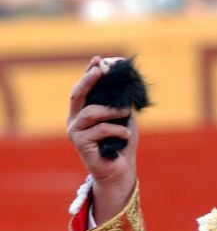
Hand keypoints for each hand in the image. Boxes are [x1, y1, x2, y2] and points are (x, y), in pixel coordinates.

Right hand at [67, 56, 137, 222]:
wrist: (120, 172)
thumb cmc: (122, 145)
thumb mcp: (123, 120)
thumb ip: (120, 103)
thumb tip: (126, 83)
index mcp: (83, 113)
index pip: (84, 89)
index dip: (89, 73)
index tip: (99, 59)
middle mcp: (75, 121)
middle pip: (77, 94)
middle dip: (89, 79)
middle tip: (100, 69)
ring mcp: (76, 133)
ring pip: (92, 112)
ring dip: (112, 110)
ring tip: (127, 113)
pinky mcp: (81, 145)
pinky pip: (100, 130)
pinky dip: (117, 130)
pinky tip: (126, 136)